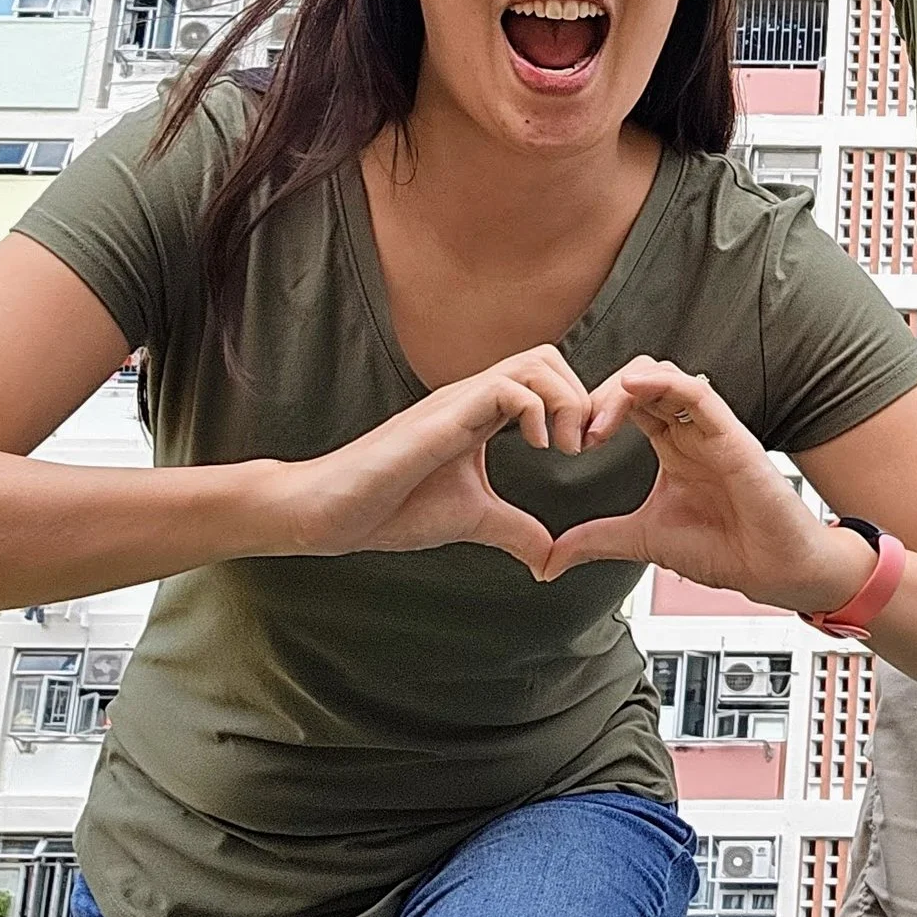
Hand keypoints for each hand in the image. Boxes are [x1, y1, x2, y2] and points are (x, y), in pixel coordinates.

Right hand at [271, 347, 596, 575]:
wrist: (330, 514)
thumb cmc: (391, 510)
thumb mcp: (472, 519)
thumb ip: (515, 531)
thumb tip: (550, 559)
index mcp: (482, 415)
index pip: (546, 379)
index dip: (577, 406)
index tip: (586, 450)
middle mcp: (473, 398)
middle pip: (548, 357)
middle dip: (580, 396)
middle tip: (583, 446)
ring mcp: (457, 402)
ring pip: (534, 361)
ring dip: (566, 400)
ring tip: (565, 447)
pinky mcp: (442, 417)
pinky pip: (505, 387)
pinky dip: (537, 410)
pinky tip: (539, 448)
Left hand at [539, 359, 866, 611]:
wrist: (771, 570)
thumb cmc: (725, 549)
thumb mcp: (642, 540)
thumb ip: (595, 541)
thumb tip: (546, 560)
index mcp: (672, 446)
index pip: (628, 404)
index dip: (592, 411)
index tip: (567, 442)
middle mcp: (690, 430)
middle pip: (640, 382)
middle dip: (599, 397)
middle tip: (575, 434)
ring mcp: (711, 429)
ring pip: (664, 376)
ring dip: (622, 389)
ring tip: (596, 423)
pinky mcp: (732, 435)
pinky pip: (698, 392)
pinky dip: (664, 382)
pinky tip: (632, 388)